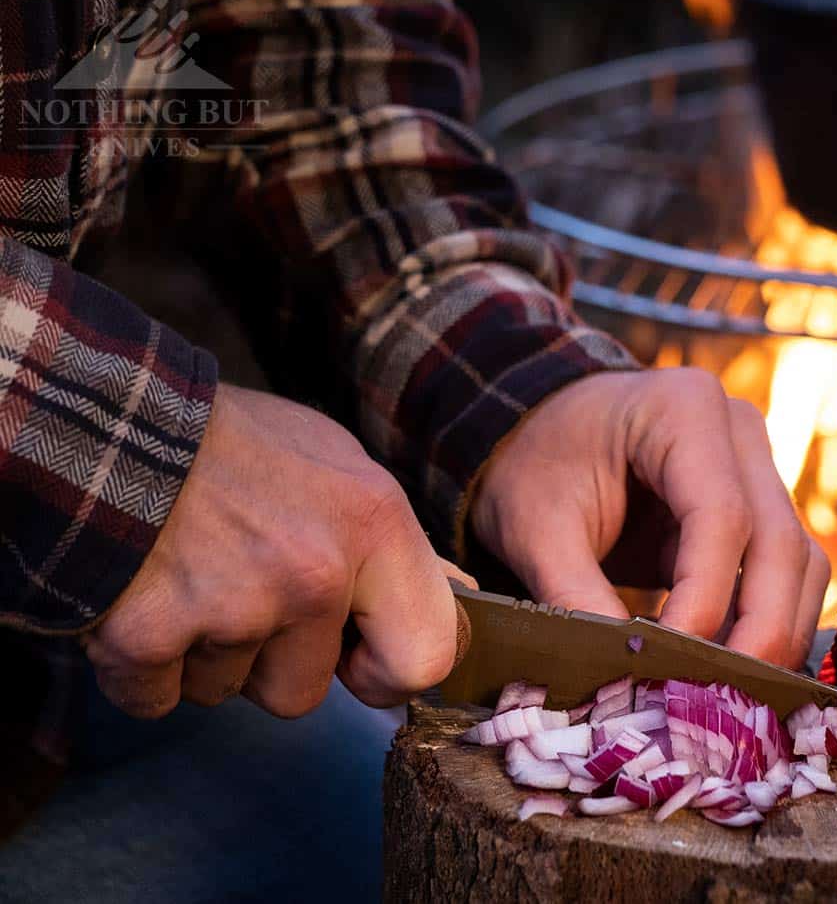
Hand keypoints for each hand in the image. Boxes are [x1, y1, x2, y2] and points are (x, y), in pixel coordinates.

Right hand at [81, 385, 470, 718]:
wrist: (107, 420)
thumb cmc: (232, 445)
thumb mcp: (338, 463)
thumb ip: (389, 541)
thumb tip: (446, 599)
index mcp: (374, 525)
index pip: (427, 657)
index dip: (385, 673)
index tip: (355, 660)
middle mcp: (315, 573)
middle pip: (307, 692)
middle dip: (273, 667)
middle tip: (242, 599)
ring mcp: (234, 608)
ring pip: (229, 692)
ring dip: (205, 656)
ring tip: (189, 578)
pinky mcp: (150, 635)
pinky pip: (156, 699)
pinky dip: (142, 667)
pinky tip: (142, 602)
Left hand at [470, 369, 828, 668]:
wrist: (536, 431)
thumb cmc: (533, 464)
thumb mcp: (536, 528)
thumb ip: (576, 596)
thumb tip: (622, 678)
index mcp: (684, 408)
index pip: (722, 516)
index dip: (706, 600)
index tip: (670, 664)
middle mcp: (739, 431)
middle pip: (780, 542)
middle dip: (759, 631)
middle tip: (725, 704)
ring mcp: (757, 467)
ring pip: (799, 562)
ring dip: (773, 634)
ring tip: (729, 698)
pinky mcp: (759, 509)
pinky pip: (786, 573)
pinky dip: (765, 624)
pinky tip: (730, 672)